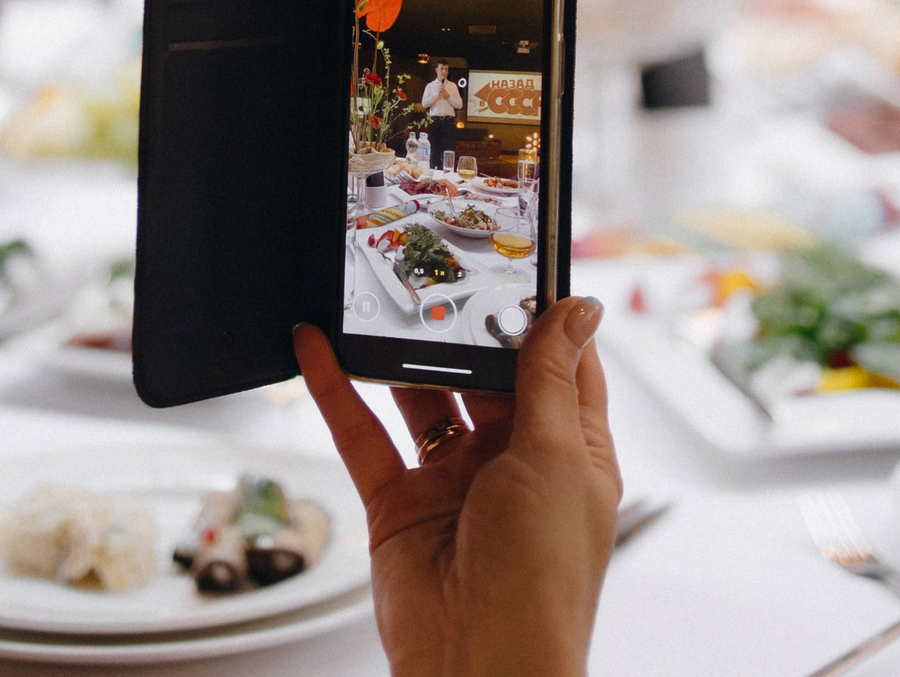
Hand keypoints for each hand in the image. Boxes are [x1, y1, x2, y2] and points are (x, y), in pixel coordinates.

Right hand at [294, 298, 618, 676]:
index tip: (517, 262)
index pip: (559, 365)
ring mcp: (452, 483)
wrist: (480, 663)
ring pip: (420, 400)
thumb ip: (550, 376)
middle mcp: (512, 464)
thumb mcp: (555, 456)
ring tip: (375, 303)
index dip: (541, 316)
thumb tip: (579, 308)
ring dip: (398, 358)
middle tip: (434, 274)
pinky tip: (319, 348)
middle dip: (461, 331)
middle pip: (484, 377)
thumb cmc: (542, 578)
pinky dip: (338, 391)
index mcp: (568, 452)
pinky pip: (364, 435)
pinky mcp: (398, 504)